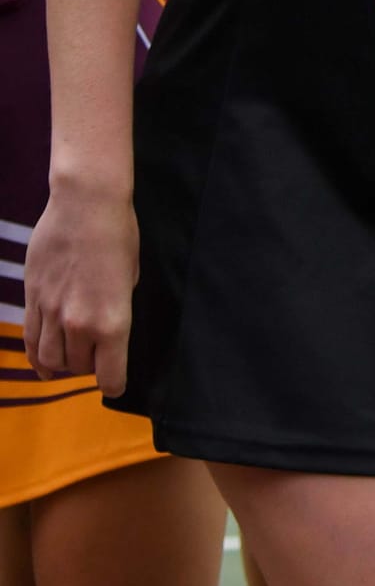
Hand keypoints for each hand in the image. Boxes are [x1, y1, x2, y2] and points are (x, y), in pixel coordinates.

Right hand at [24, 181, 138, 396]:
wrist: (86, 201)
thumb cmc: (119, 232)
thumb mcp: (132, 275)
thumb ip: (118, 307)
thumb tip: (108, 325)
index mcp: (112, 321)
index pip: (110, 378)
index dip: (114, 384)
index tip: (115, 380)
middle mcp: (79, 324)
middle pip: (79, 370)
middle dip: (89, 368)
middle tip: (96, 356)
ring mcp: (51, 312)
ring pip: (50, 361)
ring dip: (62, 365)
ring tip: (71, 359)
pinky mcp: (32, 298)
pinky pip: (30, 340)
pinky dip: (36, 358)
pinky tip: (44, 366)